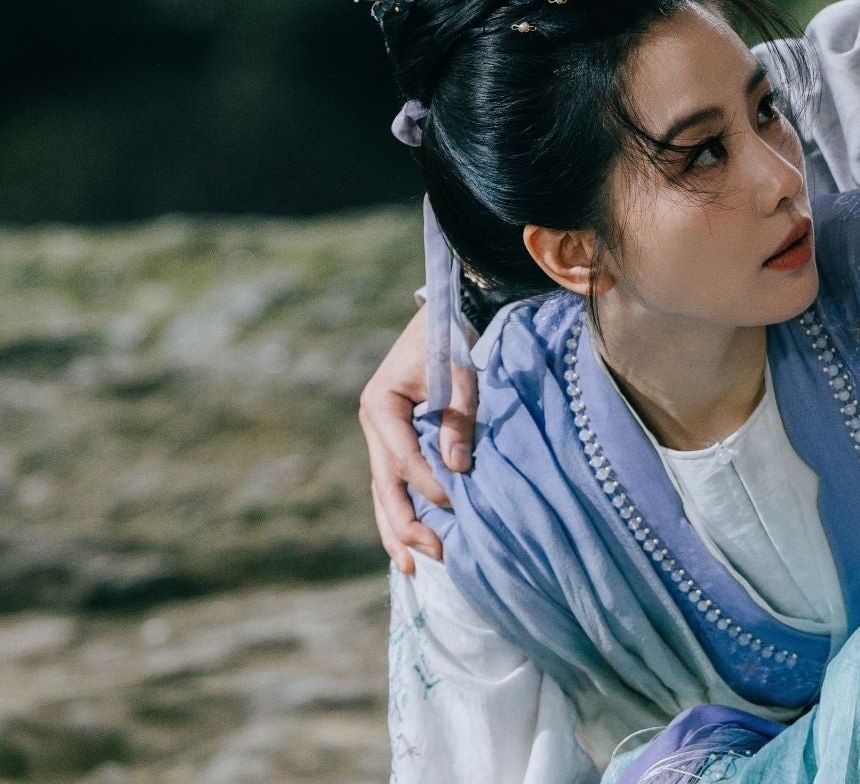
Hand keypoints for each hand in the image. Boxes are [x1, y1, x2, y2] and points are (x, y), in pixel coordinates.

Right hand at [360, 305, 476, 573]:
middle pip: (384, 486)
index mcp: (380, 406)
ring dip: (398, 529)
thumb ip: (458, 419)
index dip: (426, 485)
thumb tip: (458, 469)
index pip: (402, 458)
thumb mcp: (460, 373)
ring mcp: (382, 436)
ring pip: (384, 492)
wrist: (451, 315)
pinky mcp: (397, 441)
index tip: (454, 504)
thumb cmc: (455, 340)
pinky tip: (413, 542)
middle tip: (428, 558)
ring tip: (412, 567)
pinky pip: (397, 483)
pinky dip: (405, 511)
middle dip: (404, 525)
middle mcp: (375, 425)